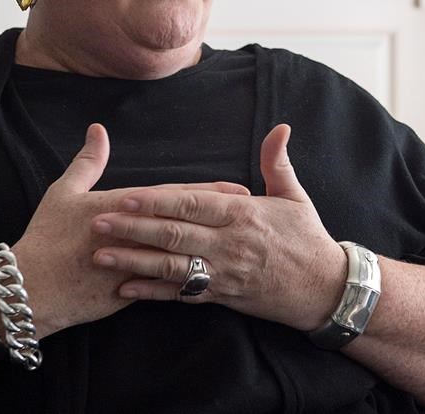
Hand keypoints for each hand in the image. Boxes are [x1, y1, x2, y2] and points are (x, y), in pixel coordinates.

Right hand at [11, 123, 248, 337]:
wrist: (28, 288)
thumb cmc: (46, 236)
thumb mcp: (64, 193)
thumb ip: (87, 162)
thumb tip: (98, 130)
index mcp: (119, 207)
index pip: (172, 196)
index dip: (207, 192)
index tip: (237, 188)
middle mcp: (131, 235)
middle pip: (185, 224)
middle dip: (221, 218)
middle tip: (254, 214)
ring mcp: (132, 265)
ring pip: (181, 255)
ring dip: (213, 248)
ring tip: (242, 243)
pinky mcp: (128, 292)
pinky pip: (165, 287)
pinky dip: (188, 281)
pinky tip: (213, 279)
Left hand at [89, 124, 345, 330]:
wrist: (325, 290)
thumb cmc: (308, 238)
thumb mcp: (295, 196)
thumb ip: (277, 161)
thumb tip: (280, 127)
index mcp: (242, 215)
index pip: (193, 204)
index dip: (158, 200)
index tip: (128, 194)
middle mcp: (229, 245)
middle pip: (174, 235)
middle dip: (134, 229)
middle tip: (98, 223)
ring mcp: (223, 273)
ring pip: (172, 267)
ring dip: (134, 262)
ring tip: (101, 255)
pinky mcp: (222, 297)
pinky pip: (182, 295)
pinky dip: (152, 293)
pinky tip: (124, 288)